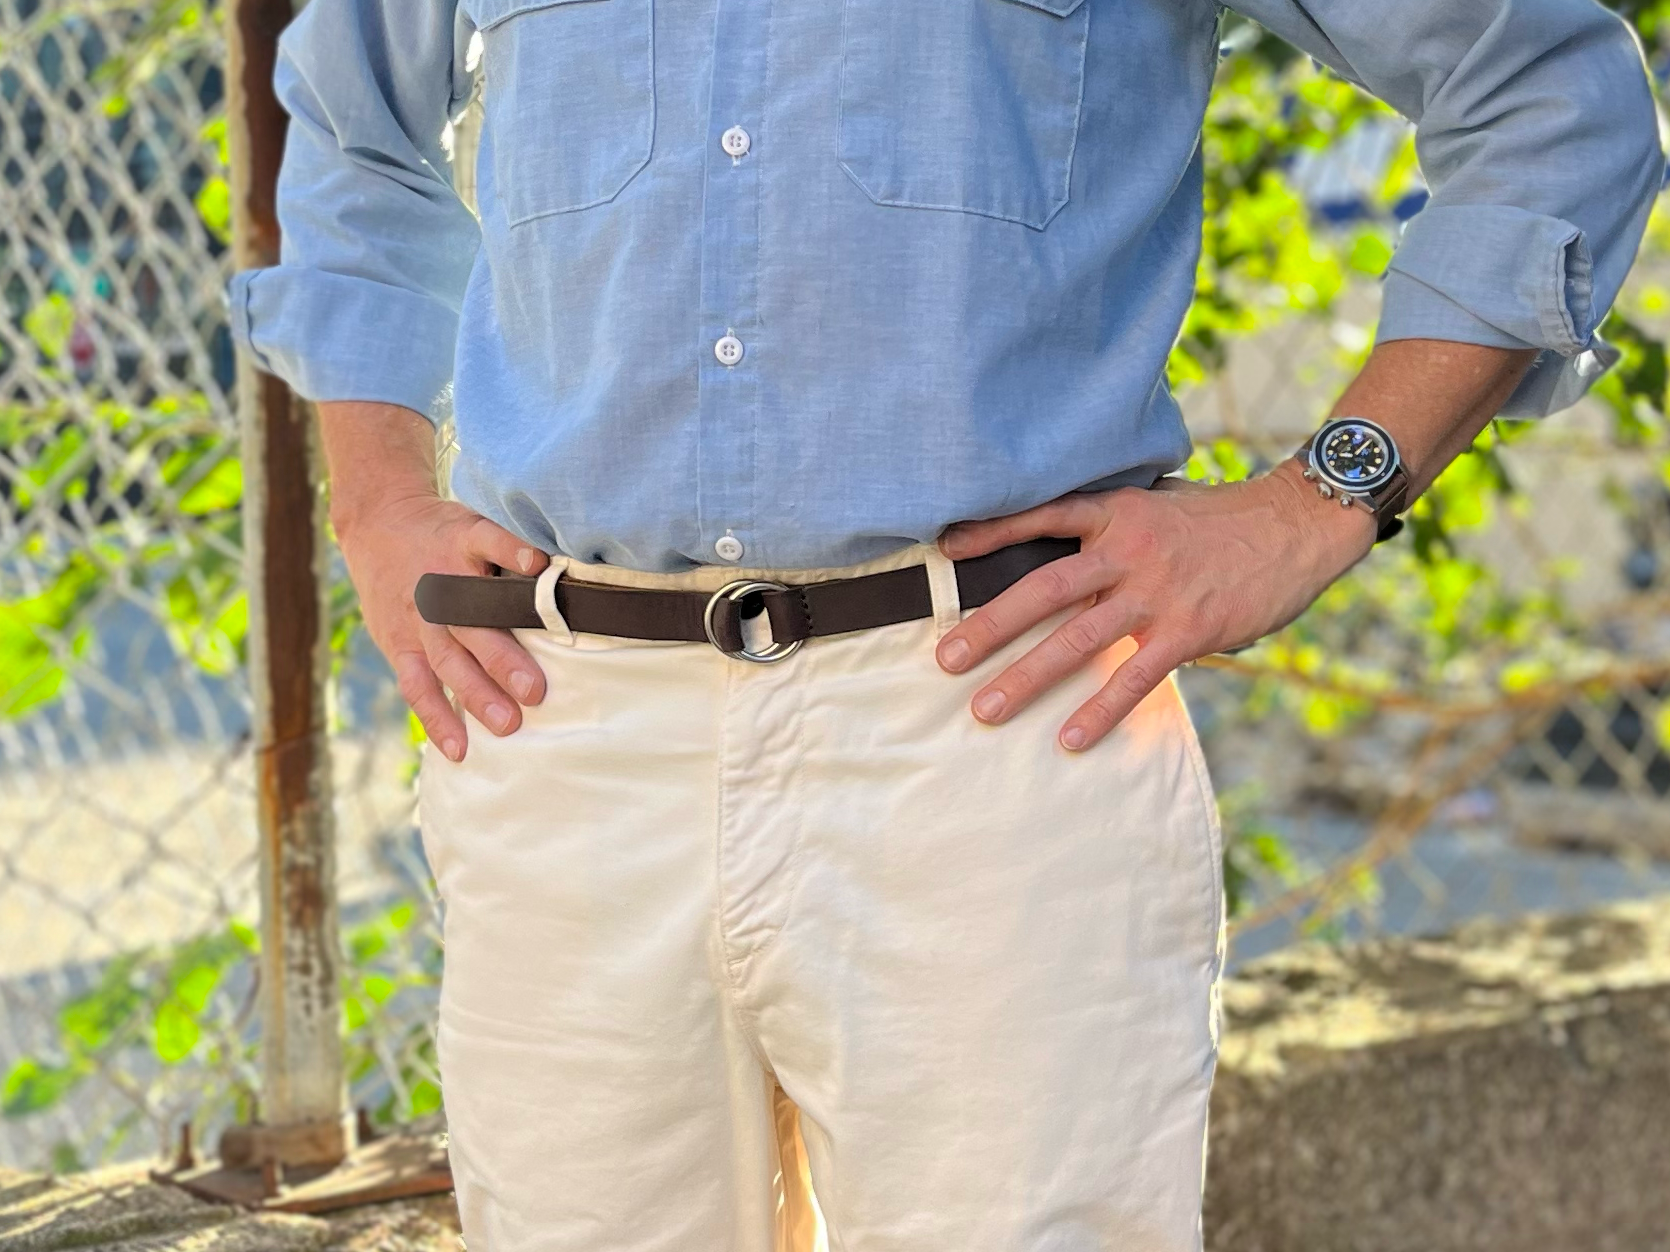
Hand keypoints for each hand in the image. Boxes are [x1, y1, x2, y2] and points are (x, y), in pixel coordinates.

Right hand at [319, 401, 549, 762]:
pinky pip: (416, 686)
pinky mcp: (398, 644)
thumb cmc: (444, 532)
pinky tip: (459, 749)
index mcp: (461, 545)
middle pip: (471, 623)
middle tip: (535, 690)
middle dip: (502, 658)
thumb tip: (564, 572)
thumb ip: (511, 548)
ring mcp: (417, 620)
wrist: (376, 523)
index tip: (540, 565)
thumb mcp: (474, 522)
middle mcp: (439, 587)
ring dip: (475, 695)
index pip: (489, 542)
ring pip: (446, 662)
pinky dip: (436, 718)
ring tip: (506, 726)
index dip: (513, 551)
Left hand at [933, 460, 1375, 750]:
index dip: (993, 532)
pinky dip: (1099, 710)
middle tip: (946, 657)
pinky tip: (1068, 739)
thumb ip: (1113, 526)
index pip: (1043, 517)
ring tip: (984, 709)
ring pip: (1077, 639)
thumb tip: (1065, 549)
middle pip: (1044, 589)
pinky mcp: (1188, 630)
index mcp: (1117, 514)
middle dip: (990, 625)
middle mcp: (1128, 551)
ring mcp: (1157, 592)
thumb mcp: (1160, 506)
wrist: (1296, 526)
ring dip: (1026, 677)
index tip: (947, 549)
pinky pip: (1134, 677)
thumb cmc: (1221, 520)